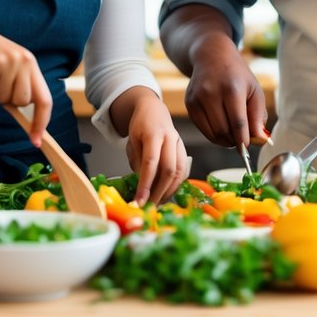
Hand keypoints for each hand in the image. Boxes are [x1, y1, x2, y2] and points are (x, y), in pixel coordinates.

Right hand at [0, 21, 52, 144]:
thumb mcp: (14, 69)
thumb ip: (22, 91)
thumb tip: (29, 123)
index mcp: (33, 65)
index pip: (45, 99)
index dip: (42, 121)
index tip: (36, 139)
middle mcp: (24, 62)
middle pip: (23, 101)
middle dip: (11, 101)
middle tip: (2, 86)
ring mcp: (8, 63)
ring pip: (4, 98)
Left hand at [121, 90, 188, 204]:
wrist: (153, 110)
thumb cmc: (140, 126)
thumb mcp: (132, 141)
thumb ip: (137, 161)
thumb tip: (142, 185)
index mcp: (154, 134)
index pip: (151, 163)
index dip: (145, 184)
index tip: (139, 201)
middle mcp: (170, 138)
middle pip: (169, 170)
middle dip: (159, 192)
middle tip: (149, 206)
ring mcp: (180, 144)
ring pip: (179, 172)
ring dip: (169, 191)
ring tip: (157, 203)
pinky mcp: (184, 150)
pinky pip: (183, 171)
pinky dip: (175, 185)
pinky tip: (166, 193)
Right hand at [183, 38, 269, 149]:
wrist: (211, 56)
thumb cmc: (237, 75)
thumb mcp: (254, 90)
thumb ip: (258, 116)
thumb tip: (260, 141)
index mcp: (232, 88)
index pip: (238, 123)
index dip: (243, 141)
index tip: (247, 150)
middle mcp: (211, 92)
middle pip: (224, 131)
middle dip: (235, 141)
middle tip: (242, 139)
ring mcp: (197, 98)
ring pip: (212, 133)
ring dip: (224, 139)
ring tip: (233, 133)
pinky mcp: (189, 103)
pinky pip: (202, 129)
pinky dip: (213, 134)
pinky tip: (221, 126)